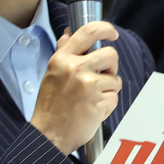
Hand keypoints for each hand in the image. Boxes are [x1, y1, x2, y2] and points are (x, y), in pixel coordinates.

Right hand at [29, 21, 120, 155]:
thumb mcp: (51, 73)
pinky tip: (93, 110)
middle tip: (102, 76)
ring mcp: (88, 86)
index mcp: (62, 59)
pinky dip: (107, 105)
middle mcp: (75, 68)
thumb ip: (63, 52)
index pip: (88, 31)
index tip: (112, 34)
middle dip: (111, 66)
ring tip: (92, 98)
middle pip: (111, 54)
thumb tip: (69, 33)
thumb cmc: (50, 105)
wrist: (48, 134)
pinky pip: (114, 98)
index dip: (106, 29)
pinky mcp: (98, 102)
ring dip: (108, 90)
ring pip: (115, 79)